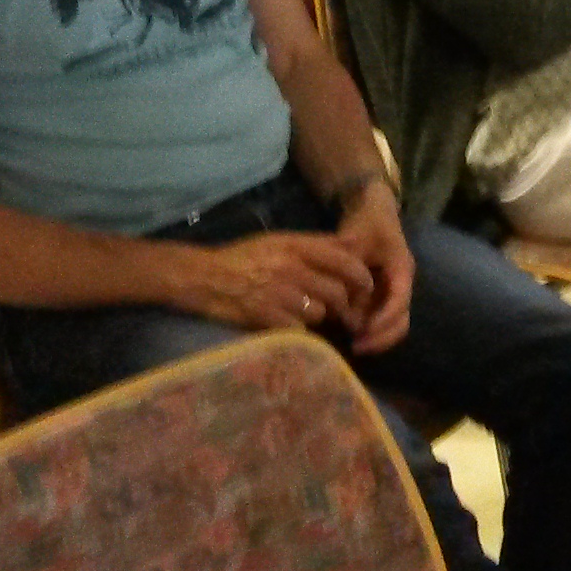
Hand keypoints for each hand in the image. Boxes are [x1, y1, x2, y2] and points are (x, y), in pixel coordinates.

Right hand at [179, 231, 377, 335]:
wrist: (204, 277)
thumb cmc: (244, 257)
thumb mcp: (279, 240)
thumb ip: (315, 244)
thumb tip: (353, 246)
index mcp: (296, 246)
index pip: (344, 260)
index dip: (362, 277)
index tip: (367, 287)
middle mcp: (292, 269)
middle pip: (337, 291)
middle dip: (346, 305)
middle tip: (348, 313)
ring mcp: (279, 294)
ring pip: (320, 312)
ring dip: (321, 317)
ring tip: (312, 316)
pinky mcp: (267, 318)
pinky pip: (299, 329)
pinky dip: (300, 330)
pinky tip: (292, 326)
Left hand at [333, 182, 415, 354]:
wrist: (372, 210)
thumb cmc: (366, 223)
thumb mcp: (354, 240)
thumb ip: (348, 270)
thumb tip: (340, 302)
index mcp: (402, 268)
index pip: (399, 300)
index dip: (384, 319)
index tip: (363, 332)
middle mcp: (401, 283)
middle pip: (402, 319)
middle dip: (382, 337)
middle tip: (357, 348)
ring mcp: (393, 291)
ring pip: (394, 323)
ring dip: (377, 337)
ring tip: (354, 346)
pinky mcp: (383, 295)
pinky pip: (382, 319)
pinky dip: (370, 330)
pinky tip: (350, 334)